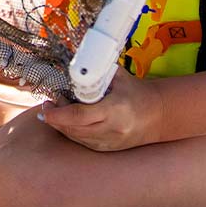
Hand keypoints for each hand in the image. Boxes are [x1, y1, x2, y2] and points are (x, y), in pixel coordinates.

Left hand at [38, 69, 163, 150]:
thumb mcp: (118, 76)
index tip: (46, 108)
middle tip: (48, 104)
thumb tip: (75, 58)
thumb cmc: (136, 91)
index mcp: (114, 110)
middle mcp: (112, 129)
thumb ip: (96, 69)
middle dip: (56, 118)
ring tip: (54, 110)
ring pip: (77, 138)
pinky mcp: (109, 148)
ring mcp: (111, 142)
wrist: (159, 114)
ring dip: (61, 125)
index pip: (80, 116)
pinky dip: (72, 132)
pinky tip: (66, 121)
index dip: (59, 113)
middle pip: (75, 129)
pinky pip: (84, 143)